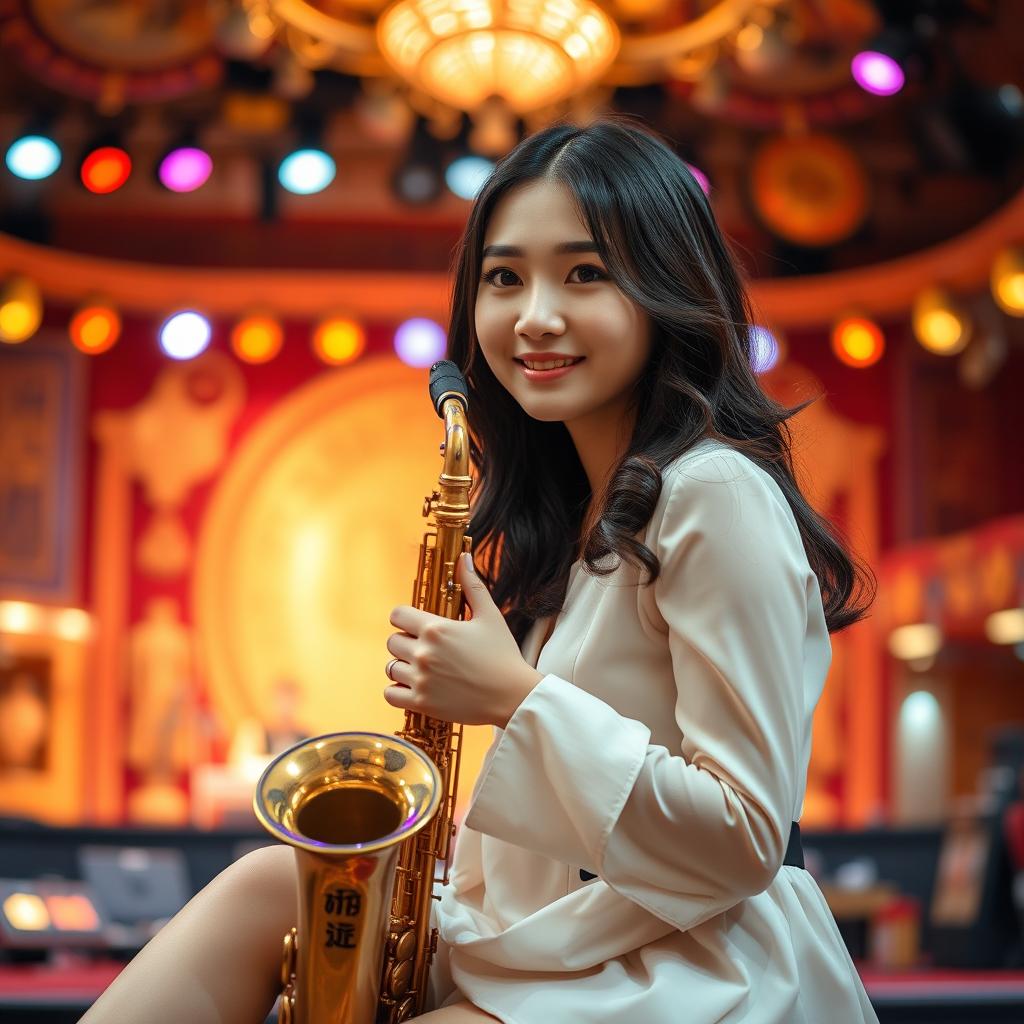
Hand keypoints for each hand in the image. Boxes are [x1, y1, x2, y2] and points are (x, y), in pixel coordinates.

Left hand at [384, 552, 542, 727]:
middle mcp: (423, 652)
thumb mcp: (490, 616)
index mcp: (436, 628)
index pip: (397, 615)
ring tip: (423, 668)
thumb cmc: (503, 655)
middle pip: (392, 642)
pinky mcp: (421, 703)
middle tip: (425, 648)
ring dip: (403, 667)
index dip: (404, 618)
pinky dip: (398, 691)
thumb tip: (463, 557)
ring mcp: (421, 679)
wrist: (513, 696)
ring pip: (391, 667)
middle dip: (405, 642)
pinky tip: (415, 686)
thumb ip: (472, 586)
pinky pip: (390, 694)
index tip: (414, 624)